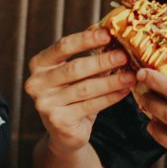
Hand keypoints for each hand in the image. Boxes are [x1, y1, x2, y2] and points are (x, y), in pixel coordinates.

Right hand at [24, 28, 135, 154]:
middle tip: (123, 56)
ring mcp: (44, 103)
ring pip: (84, 89)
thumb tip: (116, 42)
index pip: (63, 46)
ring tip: (130, 75)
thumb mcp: (76, 75)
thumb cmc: (72, 96)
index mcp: (39, 64)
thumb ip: (89, 58)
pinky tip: (124, 91)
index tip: (107, 34)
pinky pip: (89, 106)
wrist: (64, 133)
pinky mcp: (57, 120)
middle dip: (102, 61)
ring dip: (111, 81)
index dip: (86, 39)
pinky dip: (110, 98)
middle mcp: (36, 83)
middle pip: (74, 68)